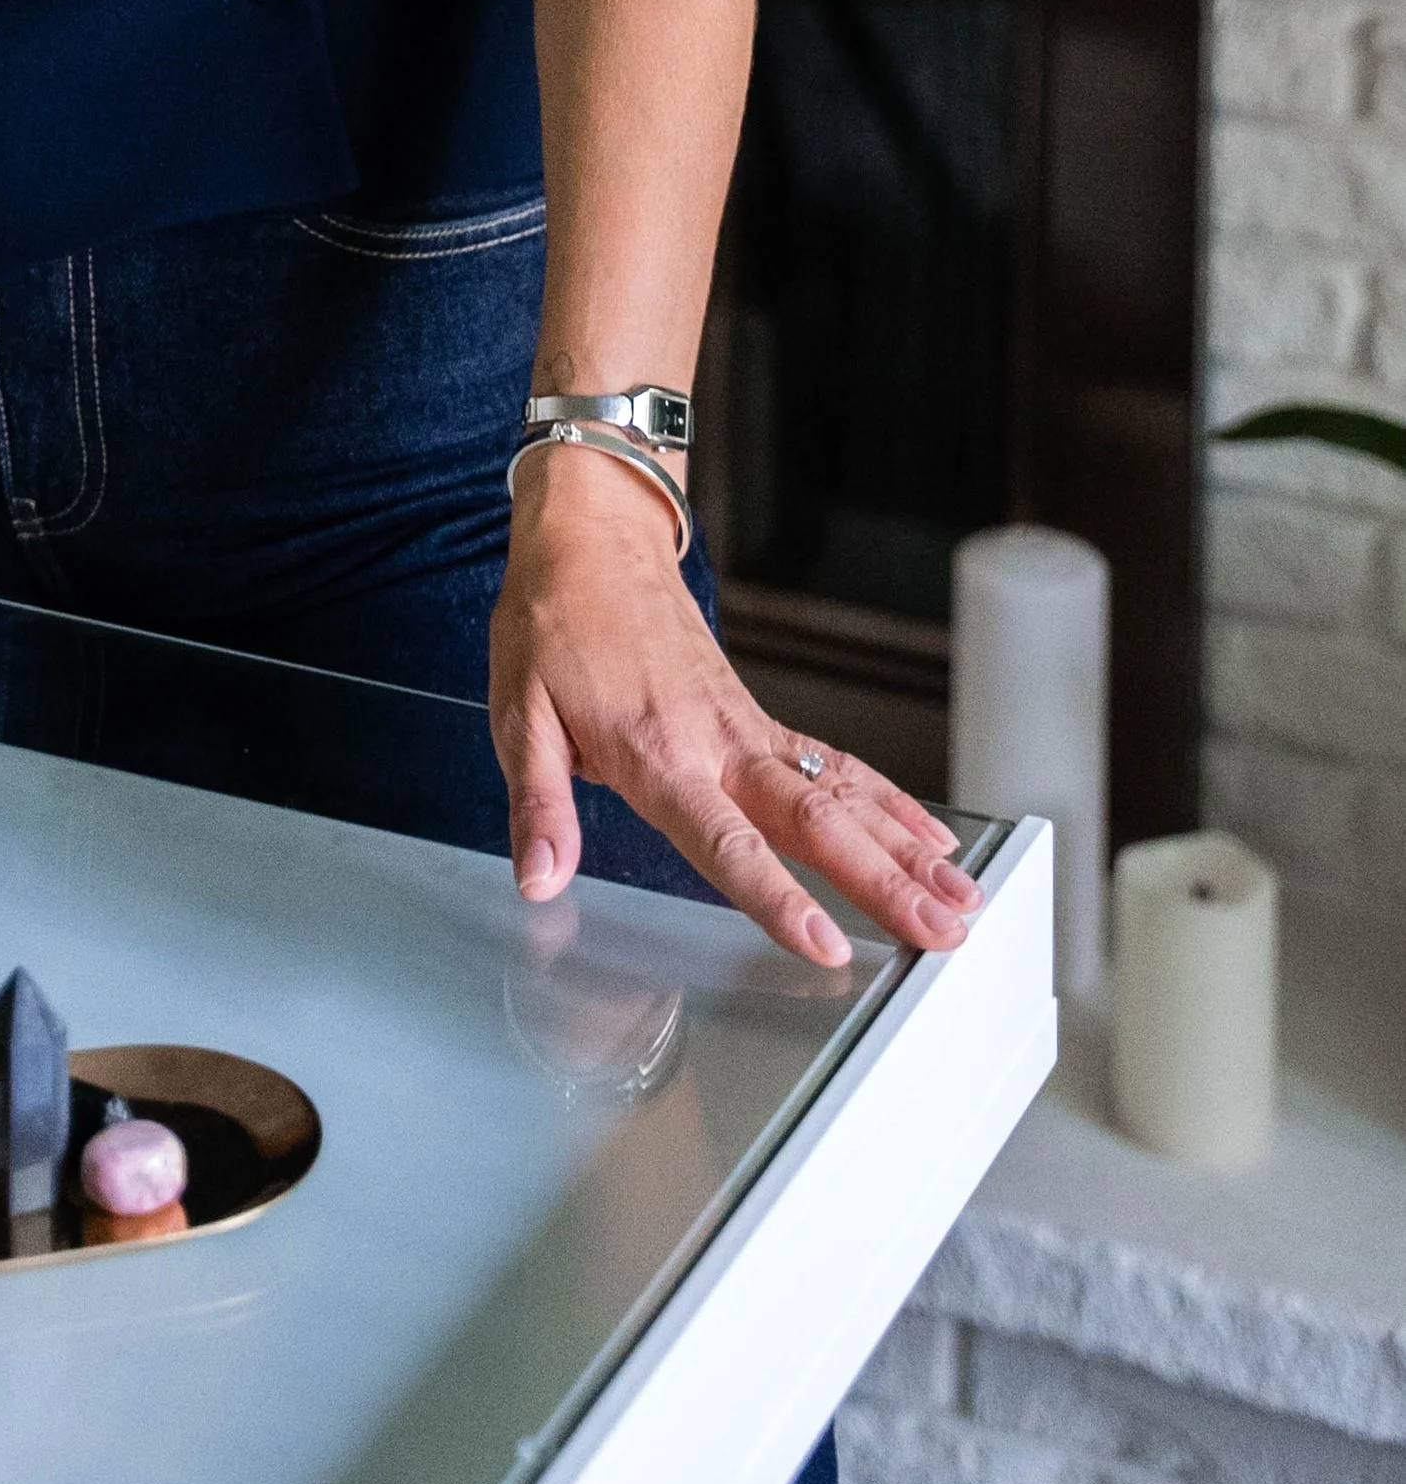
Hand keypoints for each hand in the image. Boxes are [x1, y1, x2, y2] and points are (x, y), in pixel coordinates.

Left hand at [489, 441, 980, 966]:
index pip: (726, 841)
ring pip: (843, 794)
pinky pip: (836, 765)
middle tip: (941, 932)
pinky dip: (889, 803)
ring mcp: (747, 727)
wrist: (592, 539)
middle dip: (884, 883)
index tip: (827, 944)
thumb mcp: (520, 714)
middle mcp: (718, 743)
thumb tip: (540, 880)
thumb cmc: (553, 623)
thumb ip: (539, 807)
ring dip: (906, 850)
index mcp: (658, 755)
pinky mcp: (758, 717)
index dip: (777, 895)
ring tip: (962, 898)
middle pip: (815, 822)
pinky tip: (929, 838)